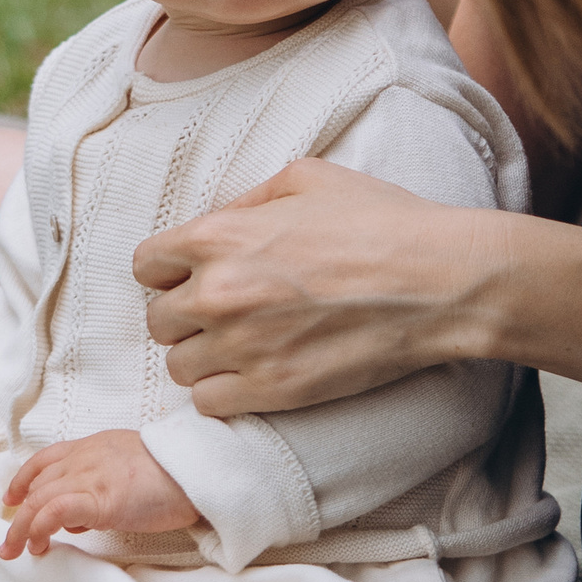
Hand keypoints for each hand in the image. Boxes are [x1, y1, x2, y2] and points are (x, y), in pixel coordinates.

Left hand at [0, 430, 199, 557]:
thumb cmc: (171, 474)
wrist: (194, 470)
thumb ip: (101, 485)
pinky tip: (40, 544)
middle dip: (18, 515)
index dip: (23, 479)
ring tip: (18, 551)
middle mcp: (84, 458)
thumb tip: (80, 517)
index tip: (12, 498)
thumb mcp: (128, 468)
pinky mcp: (99, 499)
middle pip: (37, 484)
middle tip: (10, 542)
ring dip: (22, 528)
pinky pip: (56, 511)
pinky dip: (40, 528)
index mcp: (92, 447)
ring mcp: (90, 477)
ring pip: (38, 499)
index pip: (46, 459)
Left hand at [134, 157, 506, 416]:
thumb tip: (218, 222)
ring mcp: (242, 346)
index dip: (169, 270)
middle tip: (225, 311)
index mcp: (217, 236)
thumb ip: (246, 200)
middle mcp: (217, 293)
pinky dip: (224, 392)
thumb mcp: (305, 179)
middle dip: (185, 315)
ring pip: (180, 366)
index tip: (193, 275)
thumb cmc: (378, 220)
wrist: (435, 280)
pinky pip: (208, 403)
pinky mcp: (272, 389)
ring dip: (204, 356)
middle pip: (159, 320)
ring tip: (243, 344)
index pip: (146, 265)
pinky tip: (254, 373)